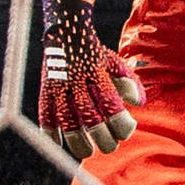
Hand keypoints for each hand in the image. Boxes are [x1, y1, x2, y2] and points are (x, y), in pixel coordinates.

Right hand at [38, 0, 143, 159]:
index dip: (119, 123)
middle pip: (89, 116)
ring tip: (86, 153)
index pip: (110, 104)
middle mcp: (77, 80)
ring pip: (67, 120)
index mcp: (98, 74)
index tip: (125, 131)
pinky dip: (50, 132)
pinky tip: (58, 145)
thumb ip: (130, 83)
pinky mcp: (45, 89)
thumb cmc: (96, 56)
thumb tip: (139, 103)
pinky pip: (45, 115)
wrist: (66, 32)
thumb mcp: (116, 63)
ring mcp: (59, 86)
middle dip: (101, 137)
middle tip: (110, 147)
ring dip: (77, 140)